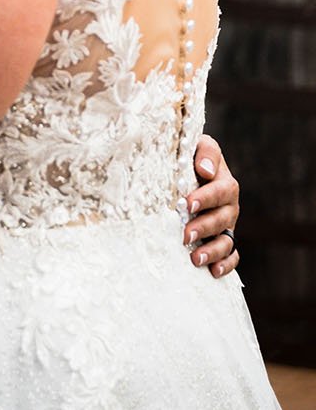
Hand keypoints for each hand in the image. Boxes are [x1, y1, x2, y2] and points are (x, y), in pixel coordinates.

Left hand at [186, 134, 239, 276]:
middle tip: (185, 234)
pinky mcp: (224, 239)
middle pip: (222, 219)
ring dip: (213, 251)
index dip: (206, 198)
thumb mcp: (197, 145)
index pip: (221, 190)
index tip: (188, 204)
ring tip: (195, 259)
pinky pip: (231, 255)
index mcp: (225, 182)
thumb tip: (205, 170)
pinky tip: (213, 271)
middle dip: (204, 228)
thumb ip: (205, 152)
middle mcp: (229, 205)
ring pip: (227, 241)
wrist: (188, 168)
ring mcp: (227, 224)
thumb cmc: (190, 155)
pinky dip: (226, 264)